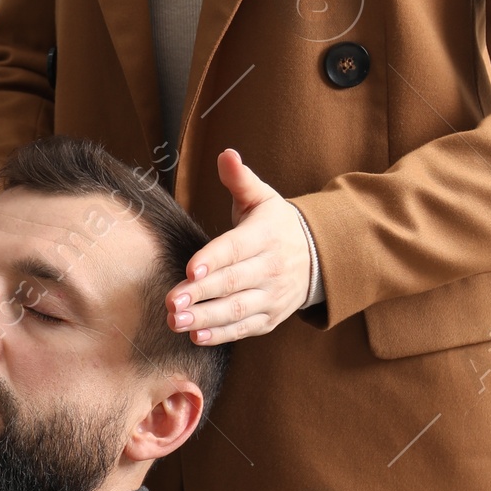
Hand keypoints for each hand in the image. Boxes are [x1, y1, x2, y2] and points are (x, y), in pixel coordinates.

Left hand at [166, 150, 313, 344]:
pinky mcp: (270, 318)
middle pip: (233, 282)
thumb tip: (225, 154)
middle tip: (172, 301)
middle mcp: (271, 267)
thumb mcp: (262, 198)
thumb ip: (240, 179)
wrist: (318, 256)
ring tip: (177, 321)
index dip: (214, 259)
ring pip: (238, 309)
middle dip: (201, 294)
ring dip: (206, 318)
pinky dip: (222, 334)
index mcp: (266, 235)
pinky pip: (245, 328)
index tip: (190, 269)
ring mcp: (272, 295)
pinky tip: (197, 336)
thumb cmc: (275, 224)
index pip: (236, 248)